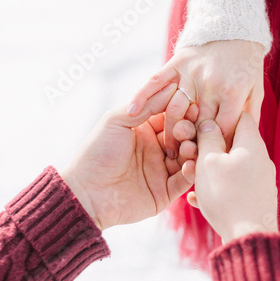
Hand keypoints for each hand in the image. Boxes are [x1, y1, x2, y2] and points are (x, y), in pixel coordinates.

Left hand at [61, 84, 196, 229]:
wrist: (86, 193)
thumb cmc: (96, 153)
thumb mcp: (116, 121)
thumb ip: (145, 105)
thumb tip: (172, 87)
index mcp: (144, 130)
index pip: (171, 116)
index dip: (181, 110)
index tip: (190, 106)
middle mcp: (155, 149)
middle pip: (183, 135)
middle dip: (188, 130)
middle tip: (185, 129)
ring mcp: (162, 170)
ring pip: (188, 157)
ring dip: (193, 149)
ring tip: (188, 147)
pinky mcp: (165, 192)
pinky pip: (185, 181)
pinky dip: (191, 172)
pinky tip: (190, 165)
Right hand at [127, 39, 264, 156]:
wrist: (235, 26)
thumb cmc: (247, 63)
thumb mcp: (256, 90)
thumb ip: (249, 117)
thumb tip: (240, 144)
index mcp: (233, 92)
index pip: (222, 129)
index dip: (216, 147)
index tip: (209, 160)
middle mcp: (211, 84)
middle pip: (197, 124)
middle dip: (191, 145)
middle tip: (184, 162)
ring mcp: (191, 73)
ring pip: (175, 109)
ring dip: (169, 131)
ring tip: (167, 149)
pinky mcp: (177, 63)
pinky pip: (156, 80)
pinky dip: (143, 94)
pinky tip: (133, 110)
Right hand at [186, 112, 277, 243]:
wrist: (248, 237)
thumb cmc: (227, 196)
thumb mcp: (209, 162)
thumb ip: (208, 138)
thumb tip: (209, 123)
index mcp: (252, 144)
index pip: (240, 116)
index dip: (219, 118)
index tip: (201, 127)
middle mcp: (260, 160)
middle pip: (232, 144)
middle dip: (208, 150)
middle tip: (190, 159)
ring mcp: (260, 181)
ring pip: (230, 168)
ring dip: (209, 172)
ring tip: (191, 183)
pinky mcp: (256, 199)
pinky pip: (233, 187)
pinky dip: (217, 190)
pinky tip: (197, 201)